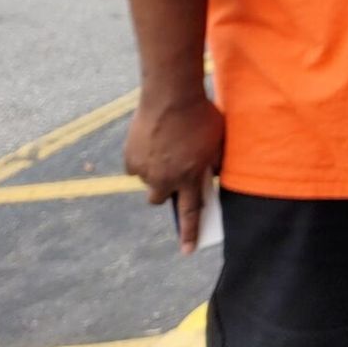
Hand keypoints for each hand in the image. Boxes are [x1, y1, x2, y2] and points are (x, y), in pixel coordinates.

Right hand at [124, 93, 224, 253]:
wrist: (171, 95)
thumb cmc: (201, 114)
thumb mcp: (217, 141)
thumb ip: (213, 162)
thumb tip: (210, 174)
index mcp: (189, 177)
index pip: (190, 212)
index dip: (189, 233)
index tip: (188, 251)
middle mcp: (164, 178)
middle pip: (160, 200)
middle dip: (165, 192)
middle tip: (171, 173)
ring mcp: (145, 169)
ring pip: (147, 180)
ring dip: (154, 171)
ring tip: (164, 146)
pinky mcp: (130, 157)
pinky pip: (135, 165)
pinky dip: (142, 158)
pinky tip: (151, 140)